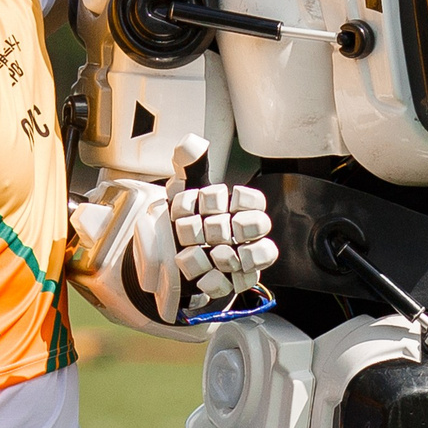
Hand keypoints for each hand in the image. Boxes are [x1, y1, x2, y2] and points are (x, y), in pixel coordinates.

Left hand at [171, 176, 275, 310]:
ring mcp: (242, 258)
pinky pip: (238, 283)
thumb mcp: (182, 193)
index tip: (226, 203)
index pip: (255, 200)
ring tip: (212, 254)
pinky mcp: (232, 282)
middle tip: (216, 227)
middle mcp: (244, 232)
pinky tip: (203, 276)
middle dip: (241, 225)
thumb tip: (193, 143)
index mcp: (235, 208)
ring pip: (259, 255)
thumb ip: (188, 167)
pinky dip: (219, 281)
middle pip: (260, 224)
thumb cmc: (184, 223)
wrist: (167, 258)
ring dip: (234, 254)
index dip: (244, 200)